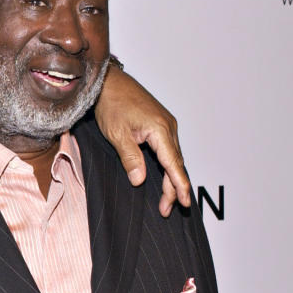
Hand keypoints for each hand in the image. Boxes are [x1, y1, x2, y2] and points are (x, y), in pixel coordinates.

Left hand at [95, 66, 190, 216]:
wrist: (109, 83)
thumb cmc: (112, 104)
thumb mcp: (117, 134)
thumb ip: (130, 157)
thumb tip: (139, 180)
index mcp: (160, 129)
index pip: (172, 164)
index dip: (179, 185)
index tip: (183, 202)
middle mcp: (168, 127)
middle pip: (175, 164)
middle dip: (173, 188)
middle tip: (167, 209)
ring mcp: (165, 125)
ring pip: (172, 158)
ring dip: (170, 178)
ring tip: (166, 200)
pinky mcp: (159, 125)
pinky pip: (168, 150)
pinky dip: (167, 165)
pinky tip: (164, 176)